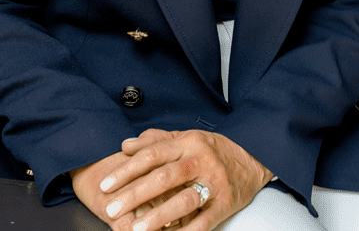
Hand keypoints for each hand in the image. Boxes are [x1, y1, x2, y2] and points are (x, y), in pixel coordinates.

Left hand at [90, 128, 273, 230]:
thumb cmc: (213, 148)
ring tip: (137, 230)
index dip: (126, 170)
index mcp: (187, 142)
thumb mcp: (185, 137)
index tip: (106, 185)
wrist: (252, 157)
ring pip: (183, 201)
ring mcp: (214, 183)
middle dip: (135, 194)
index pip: (151, 154)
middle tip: (112, 209)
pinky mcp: (225, 204)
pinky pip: (203, 222)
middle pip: (164, 178)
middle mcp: (200, 160)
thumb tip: (126, 145)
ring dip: (158, 217)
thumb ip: (155, 141)